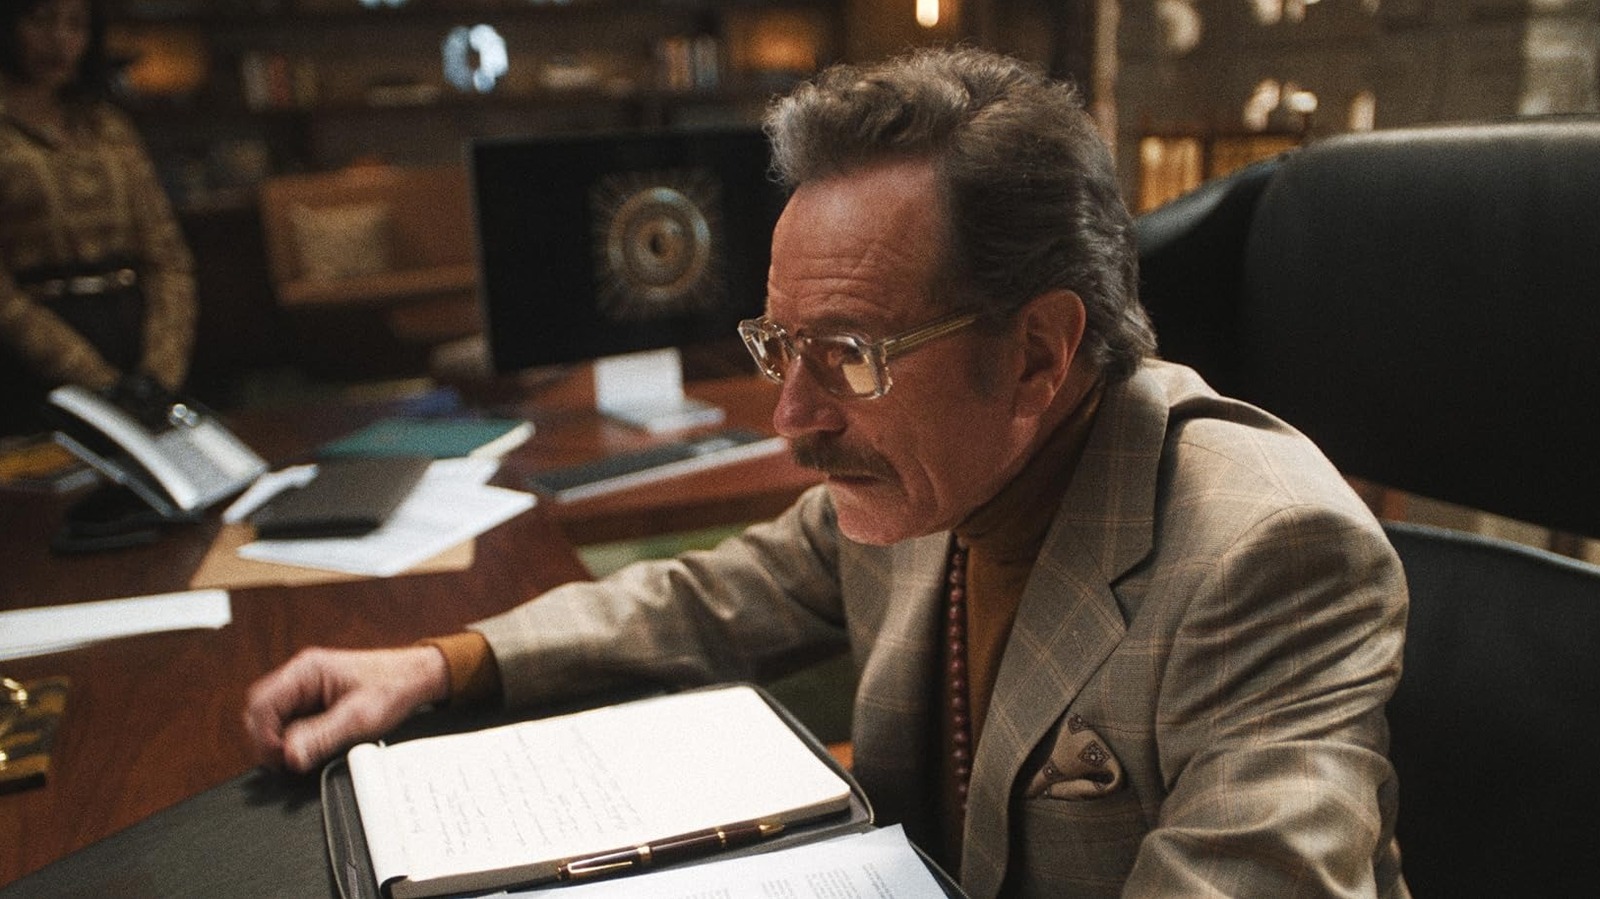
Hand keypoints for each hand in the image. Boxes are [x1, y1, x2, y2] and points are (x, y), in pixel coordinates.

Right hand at [242, 645, 448, 773]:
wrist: (415, 677)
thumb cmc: (392, 687)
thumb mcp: (359, 718)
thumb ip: (321, 737)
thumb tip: (289, 756)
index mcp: (306, 670)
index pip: (261, 704)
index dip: (264, 736)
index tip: (281, 758)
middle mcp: (300, 675)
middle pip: (260, 711)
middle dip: (267, 739)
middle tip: (288, 761)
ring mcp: (305, 687)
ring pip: (272, 717)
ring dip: (280, 739)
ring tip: (301, 755)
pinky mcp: (313, 699)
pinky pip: (290, 720)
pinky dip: (294, 737)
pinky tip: (310, 747)